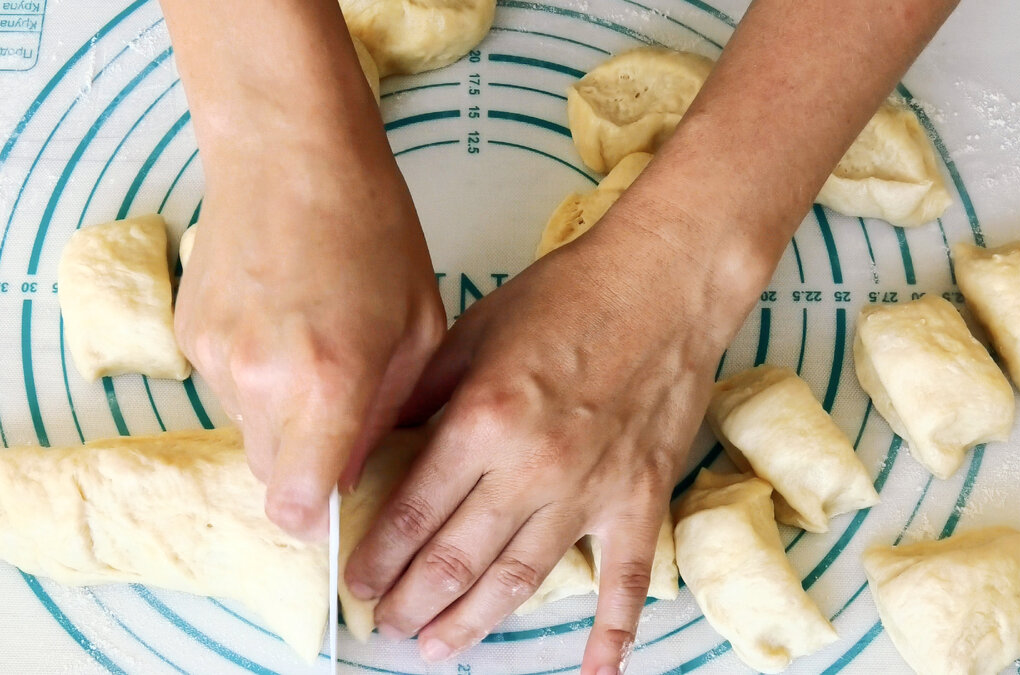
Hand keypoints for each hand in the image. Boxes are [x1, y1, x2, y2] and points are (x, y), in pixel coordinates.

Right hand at [175, 132, 444, 539]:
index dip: (315, 522)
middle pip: (270, 477)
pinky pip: (224, 389)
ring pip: (246, 433)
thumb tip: (354, 471)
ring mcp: (214, 359)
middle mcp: (259, 382)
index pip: (296, 504)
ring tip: (312, 353)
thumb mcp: (416, 326)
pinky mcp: (187, 335)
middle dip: (305, 470)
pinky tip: (281, 325)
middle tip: (338, 422)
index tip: (334, 511)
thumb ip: (385, 412)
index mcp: (328, 383)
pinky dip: (253, 379)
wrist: (289, 151)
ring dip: (280, 422)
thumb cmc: (371, 228)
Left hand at [343, 187, 765, 672]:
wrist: (663, 282)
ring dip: (473, 622)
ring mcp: (591, 490)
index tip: (356, 585)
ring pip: (520, 580)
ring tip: (437, 648)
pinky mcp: (640, 499)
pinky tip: (594, 672)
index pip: (415, 512)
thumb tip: (371, 444)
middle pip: (458, 558)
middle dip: (412, 600)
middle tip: (385, 625)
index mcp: (484, 420)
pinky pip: (625, 579)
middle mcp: (532, 467)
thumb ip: (419, 394)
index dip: (378, 558)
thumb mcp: (471, 331)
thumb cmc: (568, 295)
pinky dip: (611, 632)